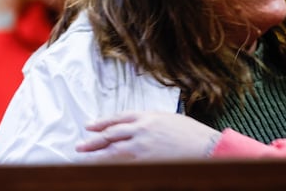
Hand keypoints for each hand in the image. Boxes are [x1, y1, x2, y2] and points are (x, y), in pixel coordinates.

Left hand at [75, 111, 220, 160]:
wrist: (206, 147)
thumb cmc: (190, 134)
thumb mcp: (167, 119)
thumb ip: (149, 121)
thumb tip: (135, 126)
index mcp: (146, 116)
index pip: (117, 118)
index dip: (101, 123)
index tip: (89, 127)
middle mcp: (141, 129)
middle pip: (110, 135)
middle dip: (93, 141)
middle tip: (79, 146)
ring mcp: (142, 147)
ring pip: (112, 151)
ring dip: (96, 156)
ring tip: (82, 160)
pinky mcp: (146, 162)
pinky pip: (124, 165)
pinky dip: (112, 167)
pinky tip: (103, 169)